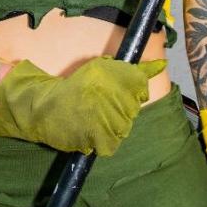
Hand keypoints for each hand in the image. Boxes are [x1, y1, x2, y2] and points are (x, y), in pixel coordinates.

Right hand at [0, 54, 167, 155]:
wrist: (44, 109)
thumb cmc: (74, 87)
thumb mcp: (101, 68)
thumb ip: (132, 70)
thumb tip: (162, 65)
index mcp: (110, 76)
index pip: (141, 85)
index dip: (130, 89)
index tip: (117, 90)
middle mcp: (110, 96)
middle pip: (134, 106)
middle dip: (121, 105)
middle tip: (100, 103)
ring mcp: (107, 119)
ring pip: (126, 124)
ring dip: (114, 122)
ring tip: (94, 116)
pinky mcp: (102, 140)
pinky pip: (115, 141)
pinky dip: (106, 139)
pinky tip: (93, 129)